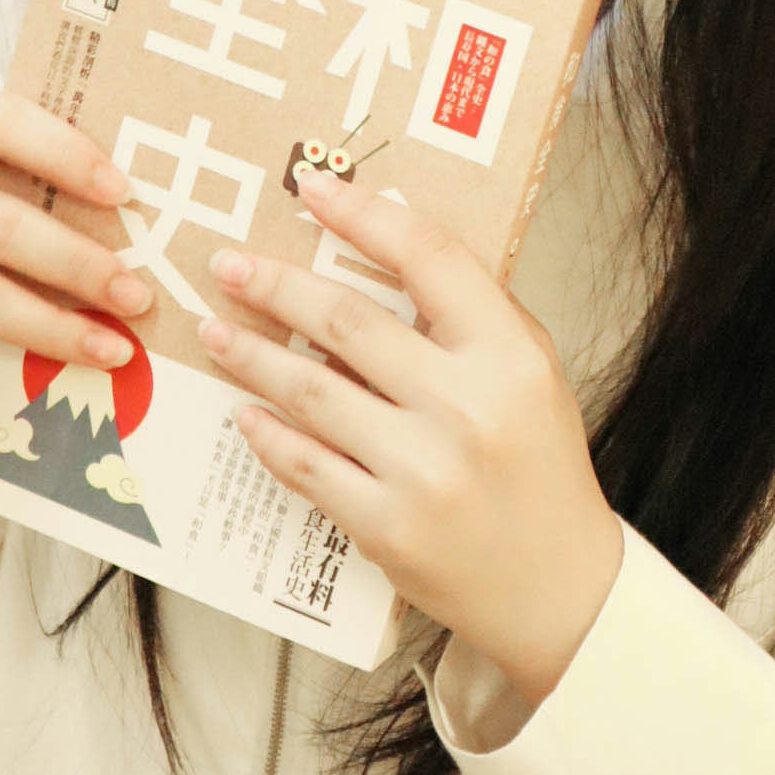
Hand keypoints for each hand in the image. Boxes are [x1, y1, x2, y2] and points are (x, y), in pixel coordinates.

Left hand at [199, 169, 623, 706]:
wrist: (558, 585)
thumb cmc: (540, 465)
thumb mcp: (532, 370)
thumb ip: (472, 312)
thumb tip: (384, 239)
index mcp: (508, 355)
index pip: (428, 258)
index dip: (363, 214)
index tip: (313, 189)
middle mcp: (466, 407)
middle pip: (348, 322)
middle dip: (277, 285)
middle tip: (230, 265)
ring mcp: (422, 471)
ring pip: (312, 392)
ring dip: (253, 354)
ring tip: (216, 329)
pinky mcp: (386, 526)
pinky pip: (307, 465)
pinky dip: (269, 433)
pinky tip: (245, 409)